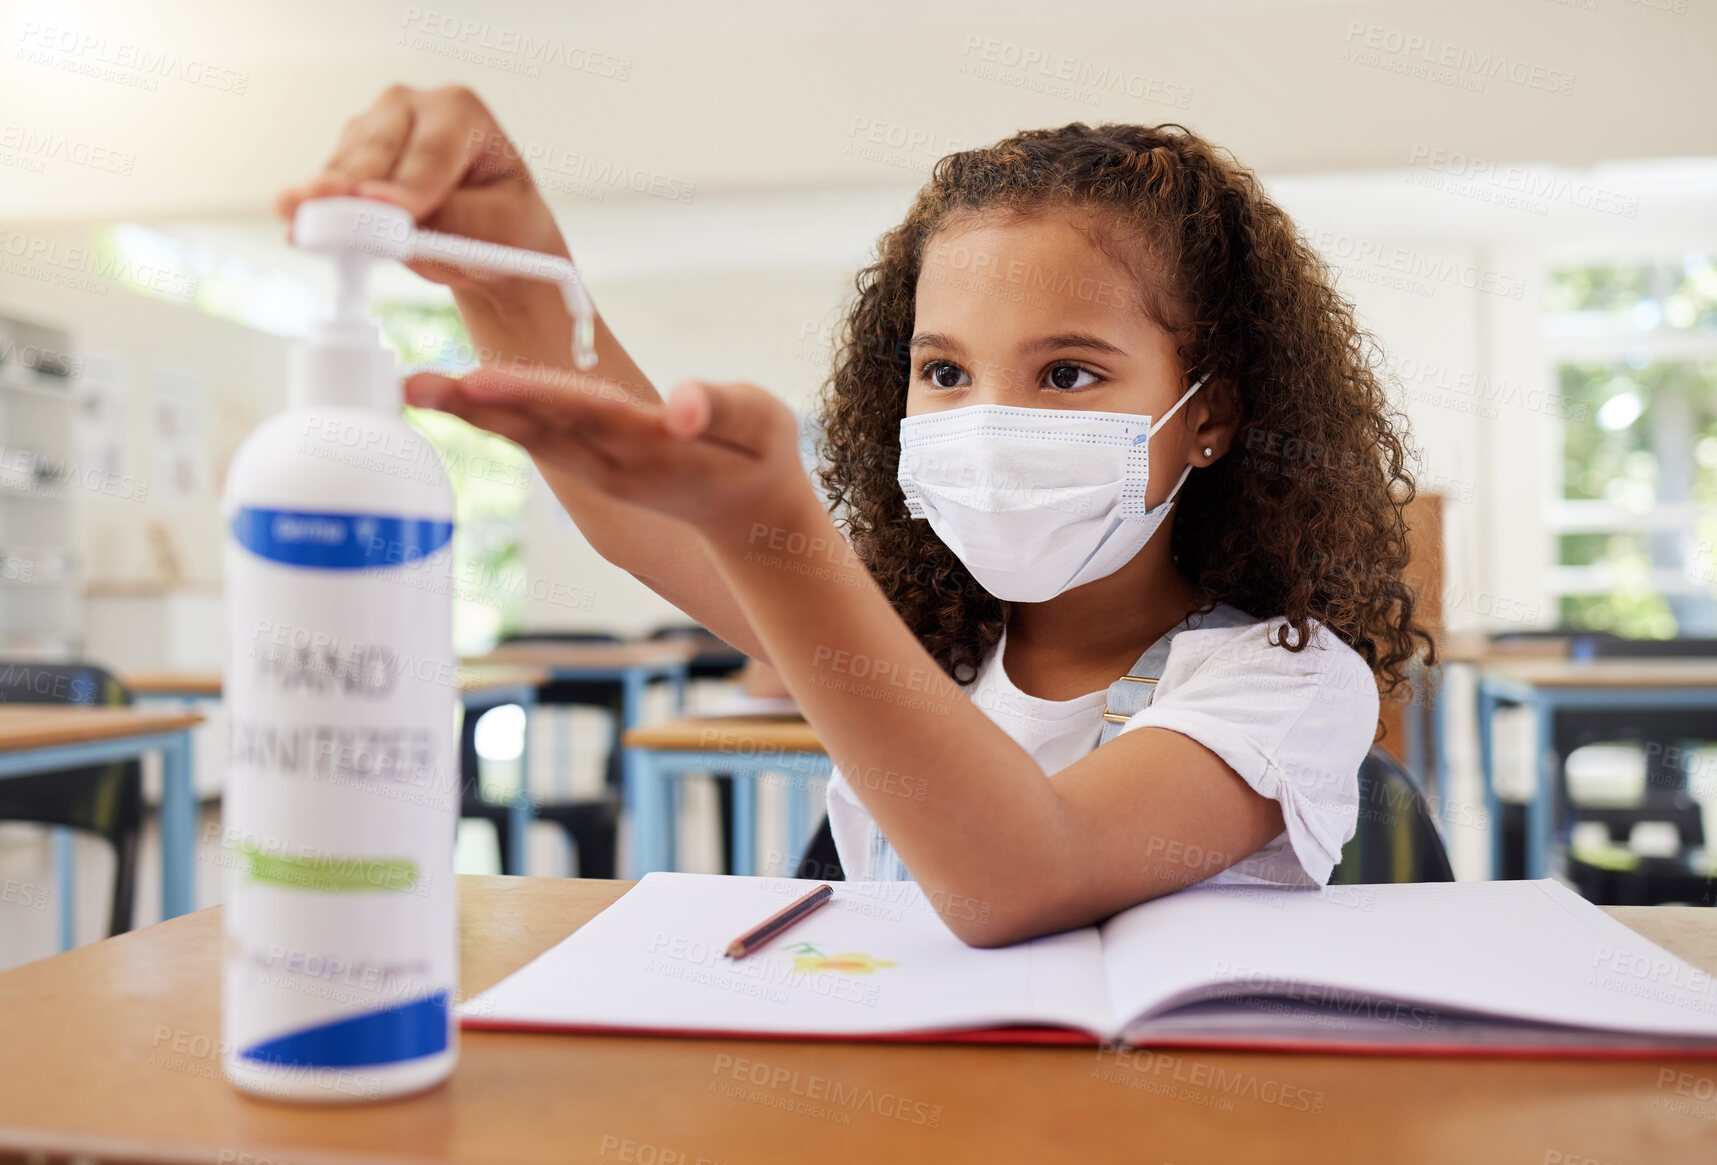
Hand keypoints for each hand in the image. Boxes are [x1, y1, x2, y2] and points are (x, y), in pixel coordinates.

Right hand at [275, 83, 567, 300]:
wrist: (488, 237)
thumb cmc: (502, 226)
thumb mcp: (497, 228)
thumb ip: (449, 218)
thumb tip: (382, 211)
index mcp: (460, 111)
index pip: (430, 152)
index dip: (406, 187)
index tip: (387, 213)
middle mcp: (409, 107)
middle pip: (374, 154)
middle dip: (354, 193)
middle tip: (331, 227)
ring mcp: (371, 129)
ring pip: (341, 170)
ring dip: (331, 206)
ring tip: (318, 237)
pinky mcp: (345, 158)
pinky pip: (324, 188)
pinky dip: (317, 214)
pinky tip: (307, 233)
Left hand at [406, 367, 813, 539]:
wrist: (751, 518)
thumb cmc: (760, 458)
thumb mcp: (765, 425)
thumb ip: (722, 409)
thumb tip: (679, 405)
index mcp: (655, 449)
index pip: (586, 413)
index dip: (534, 395)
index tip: (483, 380)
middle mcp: (614, 463)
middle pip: (537, 429)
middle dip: (475, 405)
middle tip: (415, 383)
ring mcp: (598, 470)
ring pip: (527, 436)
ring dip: (469, 411)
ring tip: (413, 385)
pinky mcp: (589, 466)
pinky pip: (533, 438)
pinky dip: (489, 415)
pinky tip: (451, 394)